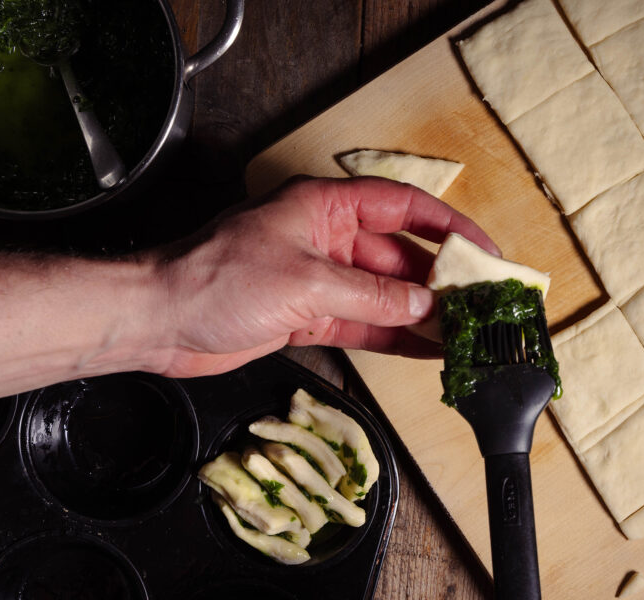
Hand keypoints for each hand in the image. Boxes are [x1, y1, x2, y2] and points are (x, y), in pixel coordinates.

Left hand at [156, 176, 497, 376]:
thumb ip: (372, 293)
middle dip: (439, 279)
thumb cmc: (217, 279)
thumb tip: (424, 303)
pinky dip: (393, 336)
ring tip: (463, 333)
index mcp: (325, 206)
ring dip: (421, 313)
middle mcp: (326, 237)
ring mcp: (318, 278)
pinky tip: (426, 350)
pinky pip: (364, 322)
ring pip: (384, 293)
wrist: (159, 322)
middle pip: (398, 254)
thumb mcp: (306, 282)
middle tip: (480, 304)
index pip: (402, 207)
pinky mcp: (308, 315)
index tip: (484, 251)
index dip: (448, 227)